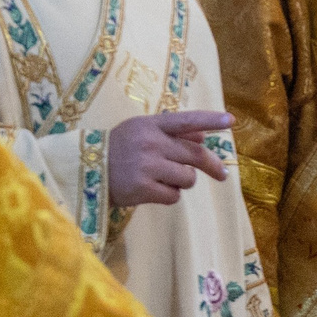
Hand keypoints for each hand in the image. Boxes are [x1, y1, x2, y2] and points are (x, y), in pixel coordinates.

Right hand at [108, 110, 232, 206]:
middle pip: (195, 154)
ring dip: (183, 182)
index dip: (210, 120)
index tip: (231, 121)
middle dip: (212, 165)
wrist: (85, 170)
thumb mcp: (141, 131)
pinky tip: (154, 190)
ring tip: (165, 179)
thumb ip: (172, 132)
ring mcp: (147, 166)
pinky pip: (174, 196)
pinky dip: (169, 195)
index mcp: (151, 125)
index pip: (186, 120)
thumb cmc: (118, 148)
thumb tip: (203, 137)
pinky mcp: (143, 189)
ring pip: (187, 178)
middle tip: (222, 174)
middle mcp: (151, 143)